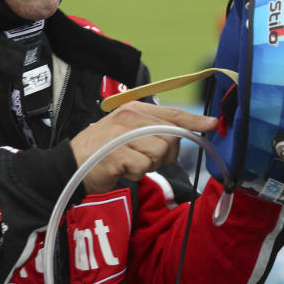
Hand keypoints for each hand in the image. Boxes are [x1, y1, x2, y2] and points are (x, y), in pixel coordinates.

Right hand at [71, 101, 217, 194]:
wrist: (70, 164)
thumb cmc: (103, 150)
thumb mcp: (127, 131)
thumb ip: (153, 130)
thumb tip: (186, 134)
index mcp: (133, 109)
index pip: (171, 113)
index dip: (194, 120)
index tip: (213, 124)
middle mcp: (128, 118)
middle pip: (169, 138)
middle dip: (163, 154)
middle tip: (142, 157)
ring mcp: (121, 135)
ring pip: (159, 153)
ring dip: (148, 165)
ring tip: (129, 162)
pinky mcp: (116, 154)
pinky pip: (143, 167)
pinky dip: (135, 174)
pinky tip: (121, 169)